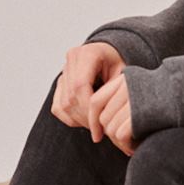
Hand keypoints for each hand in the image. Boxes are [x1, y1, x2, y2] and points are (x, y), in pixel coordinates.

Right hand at [51, 41, 138, 155]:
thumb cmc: (121, 64)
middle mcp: (71, 60)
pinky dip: (70, 118)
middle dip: (86, 118)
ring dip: (79, 120)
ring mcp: (63, 71)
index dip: (89, 109)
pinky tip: (85, 121)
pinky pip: (58, 107)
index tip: (101, 126)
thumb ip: (116, 91)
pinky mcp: (60, 83)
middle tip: (101, 130)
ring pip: (63, 104)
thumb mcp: (125, 73)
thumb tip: (111, 115)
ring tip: (96, 126)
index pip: (80, 86)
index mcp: (87, 54)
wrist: (112, 55)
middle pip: (71, 97)